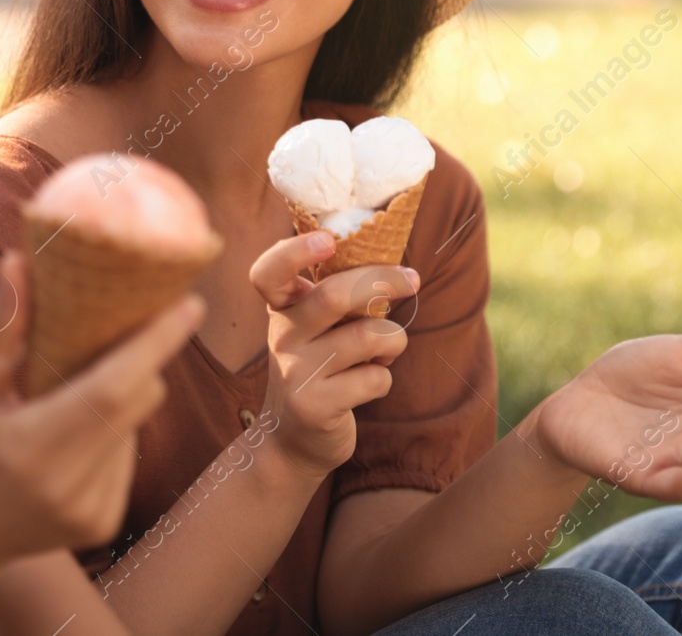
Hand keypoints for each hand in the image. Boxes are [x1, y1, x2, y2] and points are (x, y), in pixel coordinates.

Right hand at [0, 249, 204, 569]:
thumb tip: (20, 261)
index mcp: (30, 449)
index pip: (111, 391)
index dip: (155, 345)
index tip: (189, 304)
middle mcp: (69, 487)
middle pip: (137, 401)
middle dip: (139, 359)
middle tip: (116, 329)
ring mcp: (91, 512)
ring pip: (135, 425)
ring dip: (118, 397)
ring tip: (65, 397)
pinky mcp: (103, 524)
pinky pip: (127, 454)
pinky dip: (110, 432)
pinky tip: (69, 439)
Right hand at [249, 232, 418, 480]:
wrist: (292, 441)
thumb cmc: (318, 368)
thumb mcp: (314, 328)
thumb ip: (336, 297)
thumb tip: (394, 265)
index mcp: (282, 308)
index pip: (269, 272)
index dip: (294, 251)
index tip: (328, 240)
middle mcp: (282, 335)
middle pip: (334, 295)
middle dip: (384, 281)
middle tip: (412, 280)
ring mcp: (295, 372)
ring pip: (368, 336)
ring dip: (394, 340)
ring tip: (387, 349)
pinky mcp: (315, 405)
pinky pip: (374, 379)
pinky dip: (384, 378)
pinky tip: (370, 382)